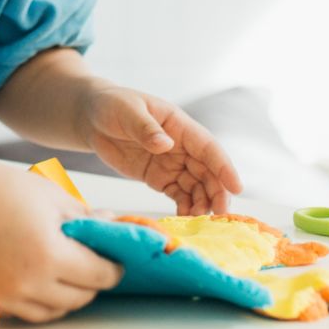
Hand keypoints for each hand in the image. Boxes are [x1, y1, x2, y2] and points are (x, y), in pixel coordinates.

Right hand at [0, 158, 122, 322]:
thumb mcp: (51, 197)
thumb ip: (86, 218)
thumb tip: (113, 226)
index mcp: (49, 255)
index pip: (99, 276)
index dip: (113, 268)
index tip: (114, 261)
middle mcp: (27, 284)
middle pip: (80, 299)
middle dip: (92, 282)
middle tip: (91, 263)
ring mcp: (5, 296)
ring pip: (54, 311)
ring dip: (66, 295)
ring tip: (65, 270)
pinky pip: (25, 312)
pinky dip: (38, 300)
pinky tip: (37, 276)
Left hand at [78, 85, 242, 216]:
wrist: (92, 118)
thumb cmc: (112, 106)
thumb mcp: (127, 112)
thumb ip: (145, 128)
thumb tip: (166, 145)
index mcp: (179, 125)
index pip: (208, 147)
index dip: (224, 167)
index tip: (237, 187)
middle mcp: (181, 145)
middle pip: (207, 171)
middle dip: (217, 193)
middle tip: (220, 216)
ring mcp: (172, 163)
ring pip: (196, 186)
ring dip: (202, 204)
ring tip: (200, 223)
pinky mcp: (159, 178)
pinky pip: (178, 195)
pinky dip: (185, 208)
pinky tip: (186, 221)